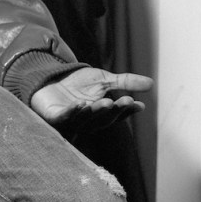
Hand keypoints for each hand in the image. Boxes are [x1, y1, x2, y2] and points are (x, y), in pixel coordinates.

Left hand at [29, 67, 151, 130]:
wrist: (49, 80)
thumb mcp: (104, 80)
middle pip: (102, 120)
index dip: (127, 111)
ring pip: (85, 120)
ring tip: (106, 101)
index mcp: (99, 115)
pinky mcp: (53, 117)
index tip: (139, 105)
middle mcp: (86, 122)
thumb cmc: (77, 83)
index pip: (116, 116)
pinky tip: (81, 104)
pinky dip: (72, 113)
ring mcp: (69, 121)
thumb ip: (125, 82)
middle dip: (114, 110)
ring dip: (96, 112)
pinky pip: (64, 118)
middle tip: (125, 99)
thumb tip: (151, 83)